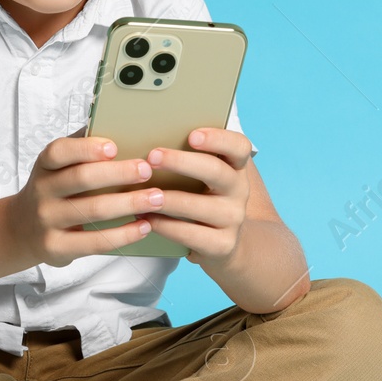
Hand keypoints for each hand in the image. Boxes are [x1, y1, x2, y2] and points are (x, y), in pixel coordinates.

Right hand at [7, 136, 161, 266]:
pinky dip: (123, 234)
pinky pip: (94, 242)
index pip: (59, 152)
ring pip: (93, 211)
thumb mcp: (58, 166)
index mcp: (45, 165)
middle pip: (81, 179)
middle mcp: (42, 191)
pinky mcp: (56, 247)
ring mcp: (47, 220)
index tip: (114, 147)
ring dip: (129, 203)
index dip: (85, 149)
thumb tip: (117, 121)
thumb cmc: (54, 189)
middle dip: (118, 174)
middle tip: (147, 170)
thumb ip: (82, 146)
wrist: (22, 229)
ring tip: (157, 198)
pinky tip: (144, 226)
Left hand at [138, 127, 252, 265]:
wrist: (224, 244)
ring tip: (142, 194)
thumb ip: (188, 158)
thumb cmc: (202, 200)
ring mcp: (233, 218)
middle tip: (152, 157)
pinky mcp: (222, 244)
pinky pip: (190, 234)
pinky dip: (164, 225)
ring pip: (198, 206)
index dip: (218, 138)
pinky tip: (146, 218)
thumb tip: (146, 140)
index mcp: (236, 167)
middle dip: (181, 162)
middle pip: (216, 171)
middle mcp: (239, 190)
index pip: (239, 146)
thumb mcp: (204, 178)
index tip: (192, 135)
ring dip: (167, 199)